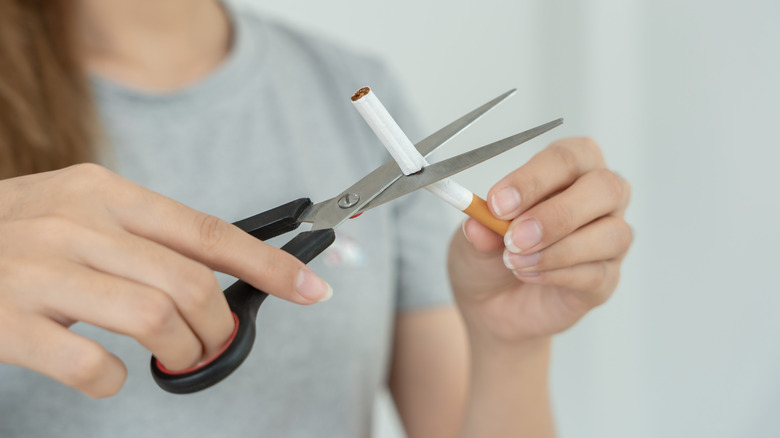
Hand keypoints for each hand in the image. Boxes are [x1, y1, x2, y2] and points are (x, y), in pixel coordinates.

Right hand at [0, 164, 330, 397]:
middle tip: (214, 346)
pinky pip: (90, 363)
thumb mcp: (80, 212)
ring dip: (182, 352)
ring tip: (175, 360)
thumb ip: (143, 237)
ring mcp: (38, 270)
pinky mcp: (5, 320)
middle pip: (191, 282)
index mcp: (104, 192)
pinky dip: (116, 380)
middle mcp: (75, 223)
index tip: (311, 289)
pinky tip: (112, 376)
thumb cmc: (16, 234)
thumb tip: (220, 274)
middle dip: (219, 327)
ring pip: (154, 318)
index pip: (208, 230)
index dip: (268, 264)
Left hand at [448, 138, 631, 343]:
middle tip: (514, 237)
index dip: (533, 179)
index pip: (566, 158)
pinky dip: (558, 275)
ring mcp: (609, 238)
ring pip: (611, 234)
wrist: (490, 302)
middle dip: (556, 214)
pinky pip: (597, 273)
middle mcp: (599, 197)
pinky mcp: (606, 278)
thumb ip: (481, 228)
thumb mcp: (474, 237)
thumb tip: (478, 223)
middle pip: (603, 187)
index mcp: (569, 168)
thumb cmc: (490, 252)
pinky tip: (528, 275)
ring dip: (558, 250)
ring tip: (514, 261)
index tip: (498, 203)